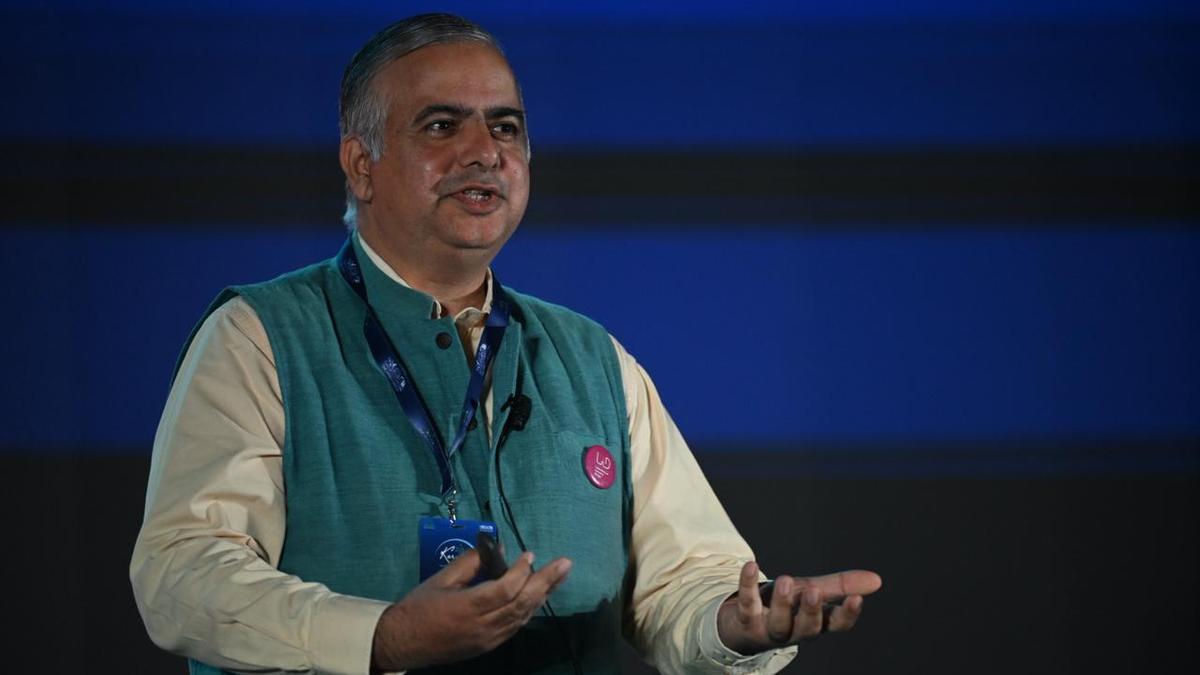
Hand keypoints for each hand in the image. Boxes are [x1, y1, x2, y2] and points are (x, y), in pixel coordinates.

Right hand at [370, 548, 571, 670]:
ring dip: (542, 596)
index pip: (506, 589)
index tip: (529, 554)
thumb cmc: (418, 607)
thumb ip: (470, 562)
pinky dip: (528, 609)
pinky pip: (514, 627)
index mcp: (468, 607)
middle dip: (546, 582)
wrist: (401, 642)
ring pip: (522, 617)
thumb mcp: (441, 579)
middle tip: (565, 564)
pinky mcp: (487, 646)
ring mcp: (487, 639)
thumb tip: (496, 547)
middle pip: (522, 603)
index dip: (522, 571)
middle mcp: (482, 626)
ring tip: (559, 577)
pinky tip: (538, 596)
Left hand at [716, 561, 881, 654]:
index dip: (847, 614)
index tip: (856, 599)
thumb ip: (840, 587)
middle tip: (814, 591)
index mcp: (815, 623)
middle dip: (812, 612)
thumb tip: (877, 579)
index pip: (836, 625)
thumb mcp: (813, 593)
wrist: (743, 621)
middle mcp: (794, 631)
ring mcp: (768, 628)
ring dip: (783, 603)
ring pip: (778, 623)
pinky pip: (746, 603)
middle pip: (807, 629)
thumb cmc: (786, 606)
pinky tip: (751, 566)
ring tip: (786, 580)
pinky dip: (748, 585)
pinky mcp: (745, 619)